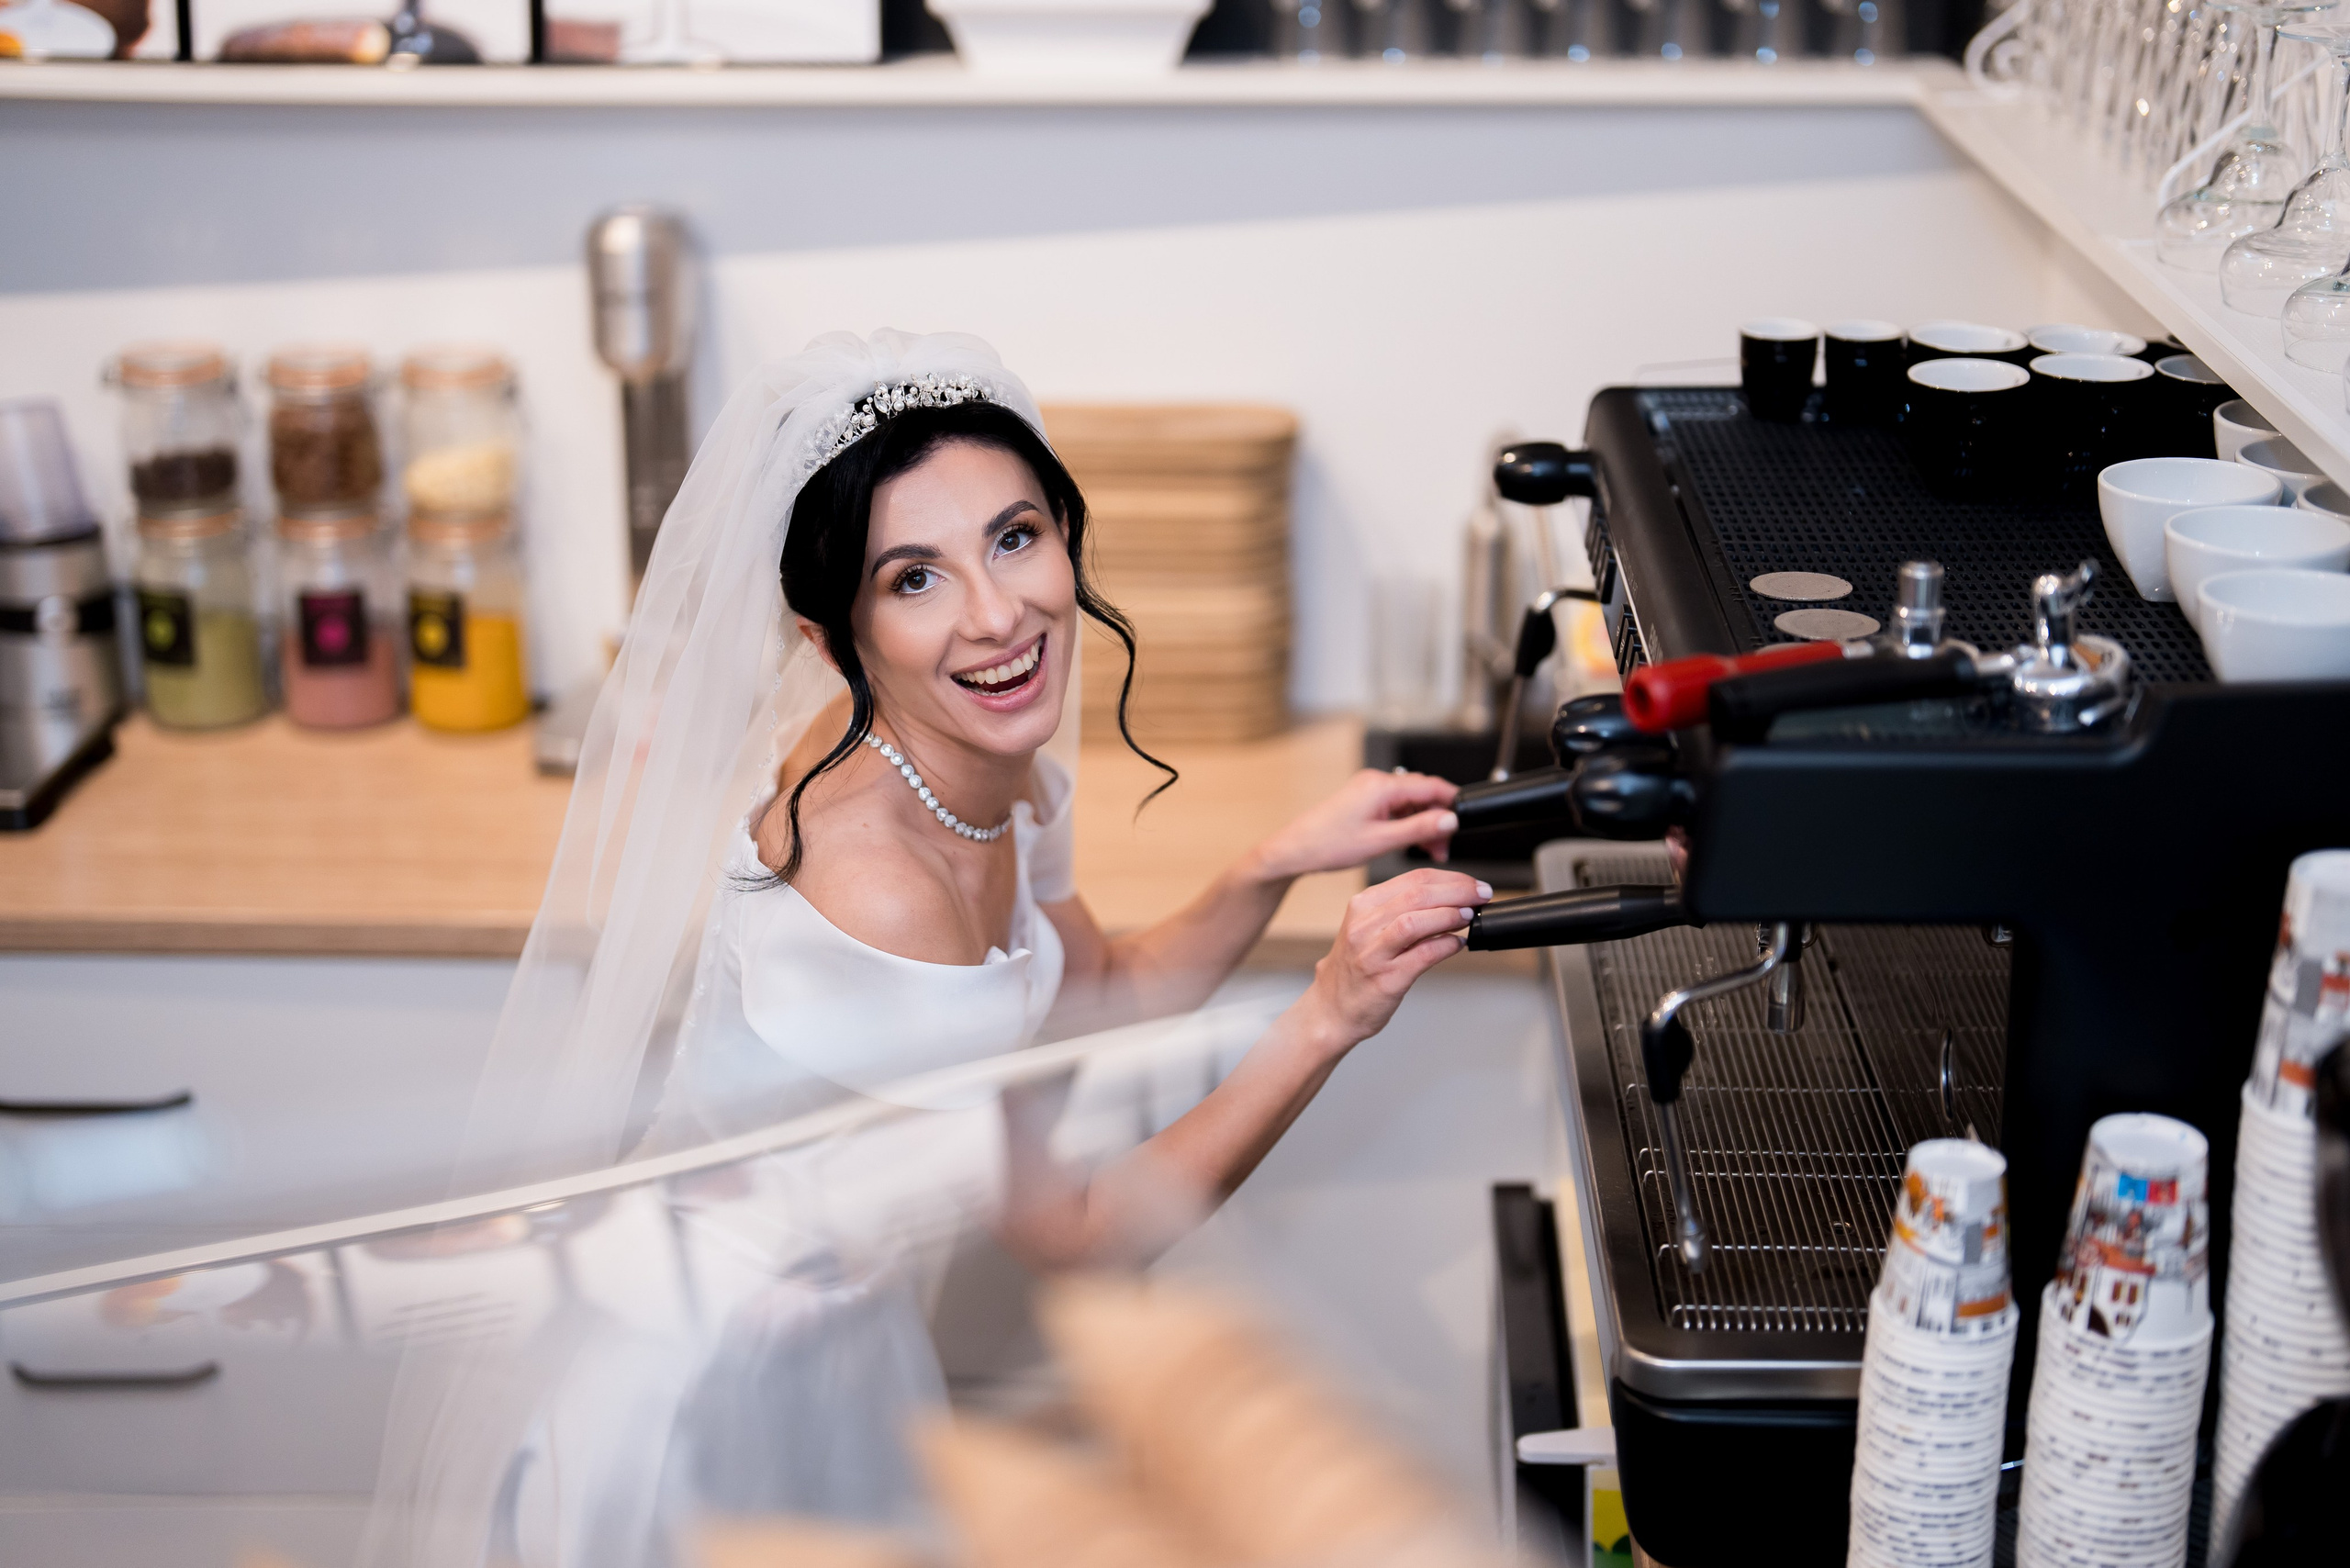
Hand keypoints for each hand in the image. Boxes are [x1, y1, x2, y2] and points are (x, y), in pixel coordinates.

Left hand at [1247, 769, 1460, 883]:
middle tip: (1444, 848)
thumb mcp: (1381, 841)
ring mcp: (1369, 790)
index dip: (1453, 801)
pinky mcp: (1364, 801)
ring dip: (1423, 824)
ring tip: (1431, 851)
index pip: (1430, 786)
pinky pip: (1395, 807)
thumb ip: (1418, 829)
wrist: (1296, 850)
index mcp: (1381, 786)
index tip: (1468, 817)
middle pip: (1421, 794)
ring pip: (1410, 803)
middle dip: (1438, 819)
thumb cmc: (1329, 845)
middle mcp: (1376, 782)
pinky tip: (1412, 842)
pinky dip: (1407, 823)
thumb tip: (1449, 820)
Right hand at [1301, 868, 1491, 1054]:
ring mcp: (1372, 952)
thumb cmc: (1356, 968)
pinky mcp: (1385, 978)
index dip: (1452, 878)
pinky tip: (1457, 944)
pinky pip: (1422, 955)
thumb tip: (1453, 898)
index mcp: (1363, 904)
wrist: (1332, 1008)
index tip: (1474, 885)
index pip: (1414, 878)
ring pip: (1416, 921)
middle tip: (1482, 896)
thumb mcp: (1370, 928)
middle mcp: (1364, 924)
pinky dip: (1445, 946)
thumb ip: (1403, 911)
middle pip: (1418, 894)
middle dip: (1459, 891)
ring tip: (1469, 917)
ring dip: (1450, 915)